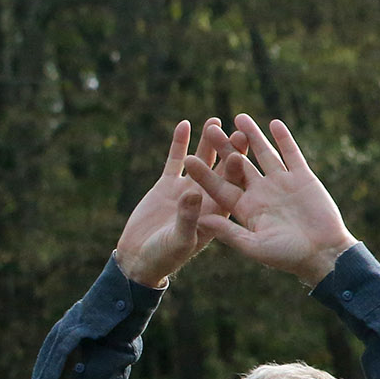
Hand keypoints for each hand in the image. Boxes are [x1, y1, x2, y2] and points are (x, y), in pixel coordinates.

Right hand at [112, 118, 230, 286]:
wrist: (139, 259)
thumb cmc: (164, 257)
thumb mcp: (178, 241)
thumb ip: (187, 217)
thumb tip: (193, 192)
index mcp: (216, 213)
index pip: (231, 188)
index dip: (236, 171)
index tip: (240, 153)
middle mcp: (206, 198)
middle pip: (221, 170)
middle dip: (228, 150)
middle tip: (238, 129)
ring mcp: (187, 189)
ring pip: (200, 160)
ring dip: (207, 142)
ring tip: (214, 120)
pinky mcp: (167, 185)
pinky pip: (175, 160)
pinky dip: (179, 143)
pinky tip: (184, 124)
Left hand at [184, 115, 355, 284]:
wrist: (323, 254)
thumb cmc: (287, 257)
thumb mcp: (254, 246)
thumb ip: (228, 232)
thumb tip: (200, 220)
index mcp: (245, 209)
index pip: (220, 187)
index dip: (205, 174)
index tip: (188, 160)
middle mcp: (260, 193)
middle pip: (239, 165)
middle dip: (225, 148)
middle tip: (210, 128)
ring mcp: (281, 183)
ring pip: (263, 154)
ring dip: (252, 136)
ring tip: (238, 117)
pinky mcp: (302, 178)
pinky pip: (291, 154)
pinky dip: (284, 139)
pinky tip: (273, 123)